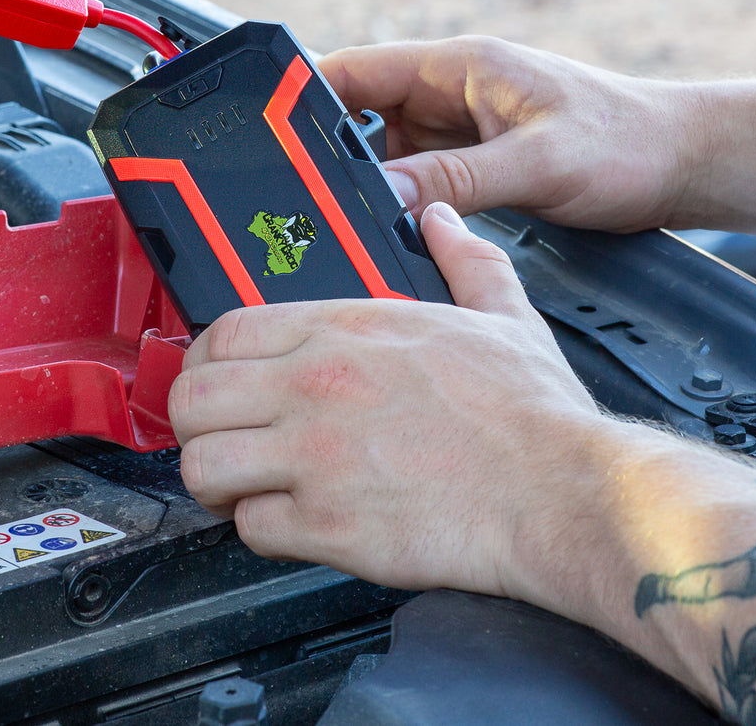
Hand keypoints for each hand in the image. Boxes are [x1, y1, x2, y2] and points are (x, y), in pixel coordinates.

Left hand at [168, 202, 608, 599]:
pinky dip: (262, 532)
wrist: (564, 492)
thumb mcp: (503, 314)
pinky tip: (293, 525)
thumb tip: (443, 223)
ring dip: (216, 484)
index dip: (208, 362)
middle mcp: (315, 386)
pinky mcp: (328, 525)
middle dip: (195, 424)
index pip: (222, 332)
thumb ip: (464, 261)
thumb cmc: (535, 415)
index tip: (222, 385)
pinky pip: (250, 529)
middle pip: (191, 398)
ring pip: (202, 467)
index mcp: (343, 330)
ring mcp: (315, 457)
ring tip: (244, 490)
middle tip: (221, 441)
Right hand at [317, 37, 700, 231]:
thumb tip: (385, 196)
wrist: (683, 163)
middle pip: (355, 115)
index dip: (302, 94)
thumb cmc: (626, 144)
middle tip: (293, 194)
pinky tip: (384, 230)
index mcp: (459, 67)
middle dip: (324, 151)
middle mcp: (449, 93)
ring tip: (337, 218)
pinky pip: (412, 178)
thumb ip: (458, 177)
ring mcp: (457, 129)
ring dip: (361, 183)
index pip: (355, 68)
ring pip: (379, 153)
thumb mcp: (539, 164)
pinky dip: (394, 201)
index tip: (261, 127)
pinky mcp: (470, 162)